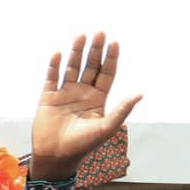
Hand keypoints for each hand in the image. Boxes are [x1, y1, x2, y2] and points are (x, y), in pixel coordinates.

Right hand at [31, 32, 140, 178]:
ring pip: (72, 68)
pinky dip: (55, 66)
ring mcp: (65, 94)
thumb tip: (140, 94)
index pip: (106, 74)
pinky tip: (59, 54)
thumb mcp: (107, 127)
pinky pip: (52, 78)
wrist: (57, 156)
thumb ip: (122, 109)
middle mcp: (82, 93)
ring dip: (76, 53)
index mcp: (98, 99)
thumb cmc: (83, 145)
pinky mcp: (48, 98)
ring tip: (81, 36)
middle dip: (95, 50)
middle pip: (90, 66)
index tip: (114, 43)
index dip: (111, 58)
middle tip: (99, 33)